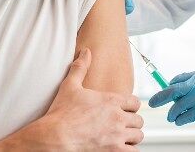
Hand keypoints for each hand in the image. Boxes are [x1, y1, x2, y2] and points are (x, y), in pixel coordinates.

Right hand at [0, 48, 143, 151]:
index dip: (131, 106)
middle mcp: (117, 117)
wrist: (55, 137)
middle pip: (138, 120)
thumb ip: (80, 67)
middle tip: (123, 125)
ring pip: (138, 136)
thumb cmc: (61, 114)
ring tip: (123, 138)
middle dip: (132, 122)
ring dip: (132, 137)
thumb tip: (85, 52)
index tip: (125, 110)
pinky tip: (121, 148)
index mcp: (110, 100)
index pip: (135, 102)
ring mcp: (117, 136)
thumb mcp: (70, 86)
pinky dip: (130, 150)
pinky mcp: (114, 151)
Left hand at [148, 69, 194, 127]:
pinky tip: (179, 120)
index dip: (167, 88)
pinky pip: (186, 116)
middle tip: (152, 103)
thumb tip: (175, 86)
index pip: (178, 80)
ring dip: (172, 113)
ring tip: (172, 116)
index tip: (161, 94)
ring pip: (178, 106)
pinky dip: (180, 119)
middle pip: (174, 91)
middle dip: (160, 98)